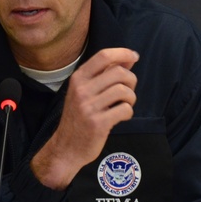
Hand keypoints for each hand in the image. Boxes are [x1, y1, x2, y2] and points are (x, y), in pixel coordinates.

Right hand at [31, 47, 138, 188]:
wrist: (66, 148)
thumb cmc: (79, 118)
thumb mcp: (84, 92)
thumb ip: (104, 74)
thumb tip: (129, 58)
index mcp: (78, 79)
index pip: (103, 56)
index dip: (122, 53)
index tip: (134, 56)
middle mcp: (82, 90)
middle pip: (119, 72)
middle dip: (131, 80)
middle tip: (128, 92)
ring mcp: (89, 107)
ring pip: (124, 91)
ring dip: (131, 98)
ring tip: (124, 105)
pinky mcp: (98, 123)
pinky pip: (125, 109)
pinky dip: (128, 112)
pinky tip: (121, 116)